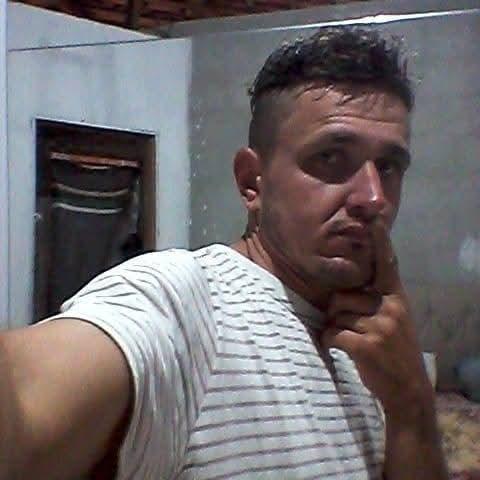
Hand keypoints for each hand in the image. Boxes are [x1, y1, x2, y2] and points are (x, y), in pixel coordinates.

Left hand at [322, 219, 432, 419]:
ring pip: (335, 314)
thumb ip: (375, 299)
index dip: (379, 240)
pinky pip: (332, 333)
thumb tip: (344, 286)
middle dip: (338, 311)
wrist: (407, 387)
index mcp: (395, 296)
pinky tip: (341, 348)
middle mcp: (389, 306)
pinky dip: (330, 341)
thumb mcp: (393, 318)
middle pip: (342, 295)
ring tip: (352, 339)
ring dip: (336, 328)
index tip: (374, 216)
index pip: (387, 264)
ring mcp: (380, 326)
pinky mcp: (366, 346)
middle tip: (352, 326)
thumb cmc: (394, 348)